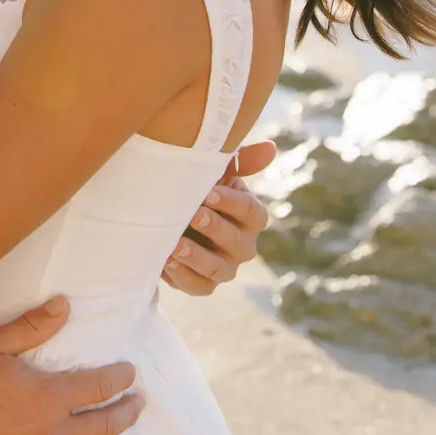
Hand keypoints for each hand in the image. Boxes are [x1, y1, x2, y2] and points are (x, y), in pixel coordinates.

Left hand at [162, 139, 272, 295]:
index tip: (207, 192)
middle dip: (213, 228)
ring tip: (174, 244)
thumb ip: (240, 161)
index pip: (251, 211)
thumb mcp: (216, 174)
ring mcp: (225, 268)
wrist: (171, 219)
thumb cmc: (200, 191)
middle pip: (236, 241)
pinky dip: (182, 276)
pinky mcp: (204, 285)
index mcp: (251, 217)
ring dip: (196, 256)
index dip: (231, 203)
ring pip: (218, 268)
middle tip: (192, 214)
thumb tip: (270, 148)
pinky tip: (165, 262)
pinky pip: (198, 286)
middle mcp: (244, 245)